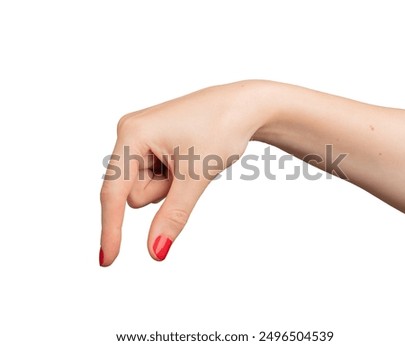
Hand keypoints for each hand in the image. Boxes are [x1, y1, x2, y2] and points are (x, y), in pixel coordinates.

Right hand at [100, 81, 270, 264]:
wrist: (244, 106)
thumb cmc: (221, 128)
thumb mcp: (195, 176)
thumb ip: (173, 215)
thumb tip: (155, 251)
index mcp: (132, 134)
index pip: (114, 192)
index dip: (111, 228)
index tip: (107, 261)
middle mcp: (130, 133)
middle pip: (133, 193)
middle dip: (162, 193)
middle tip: (188, 170)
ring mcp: (141, 138)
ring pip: (145, 188)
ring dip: (170, 186)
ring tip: (191, 161)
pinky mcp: (153, 143)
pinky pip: (155, 178)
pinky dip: (173, 178)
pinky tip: (189, 158)